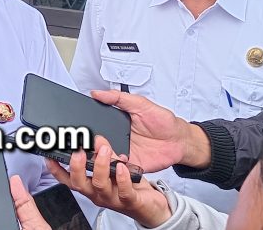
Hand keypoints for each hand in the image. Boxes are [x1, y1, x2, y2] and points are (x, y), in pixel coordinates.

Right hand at [47, 136, 171, 227]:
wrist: (154, 204)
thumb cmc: (130, 184)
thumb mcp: (111, 166)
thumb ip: (100, 153)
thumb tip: (91, 137)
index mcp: (91, 184)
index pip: (67, 178)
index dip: (56, 168)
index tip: (50, 156)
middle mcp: (97, 192)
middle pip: (78, 183)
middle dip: (76, 165)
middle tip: (78, 149)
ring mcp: (113, 197)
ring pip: (100, 184)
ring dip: (99, 165)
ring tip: (103, 149)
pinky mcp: (130, 200)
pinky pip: (124, 191)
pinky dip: (121, 178)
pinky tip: (121, 166)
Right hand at [91, 90, 210, 171]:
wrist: (180, 141)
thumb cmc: (163, 122)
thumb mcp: (141, 104)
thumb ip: (119, 98)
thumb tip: (97, 93)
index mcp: (115, 123)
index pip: (95, 125)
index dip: (87, 127)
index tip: (82, 128)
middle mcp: (115, 139)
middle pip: (95, 144)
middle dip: (92, 143)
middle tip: (94, 140)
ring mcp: (122, 153)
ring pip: (103, 158)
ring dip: (101, 155)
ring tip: (106, 149)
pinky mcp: (130, 166)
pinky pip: (118, 169)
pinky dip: (115, 167)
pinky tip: (119, 160)